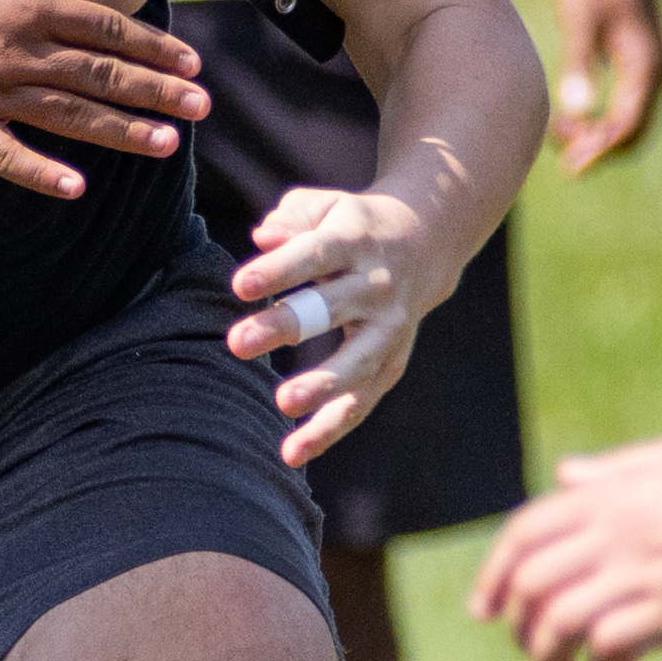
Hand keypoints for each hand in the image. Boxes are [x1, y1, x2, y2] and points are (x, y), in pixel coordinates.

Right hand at [0, 0, 209, 199]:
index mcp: (26, 4)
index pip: (107, 30)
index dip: (154, 46)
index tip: (191, 61)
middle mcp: (14, 53)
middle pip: (100, 77)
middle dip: (157, 93)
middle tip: (204, 106)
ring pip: (66, 118)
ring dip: (121, 132)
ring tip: (168, 143)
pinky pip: (1, 155)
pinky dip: (38, 173)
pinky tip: (76, 188)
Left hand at [225, 186, 453, 466]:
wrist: (425, 242)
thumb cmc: (351, 225)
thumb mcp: (326, 208)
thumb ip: (291, 219)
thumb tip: (263, 238)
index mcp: (354, 240)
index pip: (312, 255)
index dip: (277, 271)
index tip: (239, 286)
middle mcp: (376, 285)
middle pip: (328, 309)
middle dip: (283, 326)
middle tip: (235, 343)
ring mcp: (389, 328)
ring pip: (355, 362)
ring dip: (319, 385)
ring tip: (281, 403)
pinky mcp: (392, 363)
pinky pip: (360, 402)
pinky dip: (329, 429)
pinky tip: (292, 452)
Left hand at [467, 428, 661, 660]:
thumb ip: (612, 473)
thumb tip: (564, 476)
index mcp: (611, 493)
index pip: (523, 534)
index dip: (493, 574)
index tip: (487, 609)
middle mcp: (617, 531)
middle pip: (531, 584)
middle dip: (517, 623)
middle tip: (533, 647)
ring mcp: (645, 572)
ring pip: (560, 621)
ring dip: (549, 655)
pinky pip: (611, 644)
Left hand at [551, 0, 661, 173]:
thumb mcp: (581, 18)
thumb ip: (579, 62)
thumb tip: (575, 111)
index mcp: (646, 66)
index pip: (627, 128)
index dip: (597, 152)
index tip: (568, 166)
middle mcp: (657, 73)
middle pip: (632, 134)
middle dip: (597, 149)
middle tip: (558, 155)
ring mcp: (651, 69)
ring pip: (630, 123)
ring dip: (598, 137)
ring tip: (558, 134)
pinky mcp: (639, 64)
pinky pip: (627, 107)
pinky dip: (602, 120)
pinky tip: (570, 117)